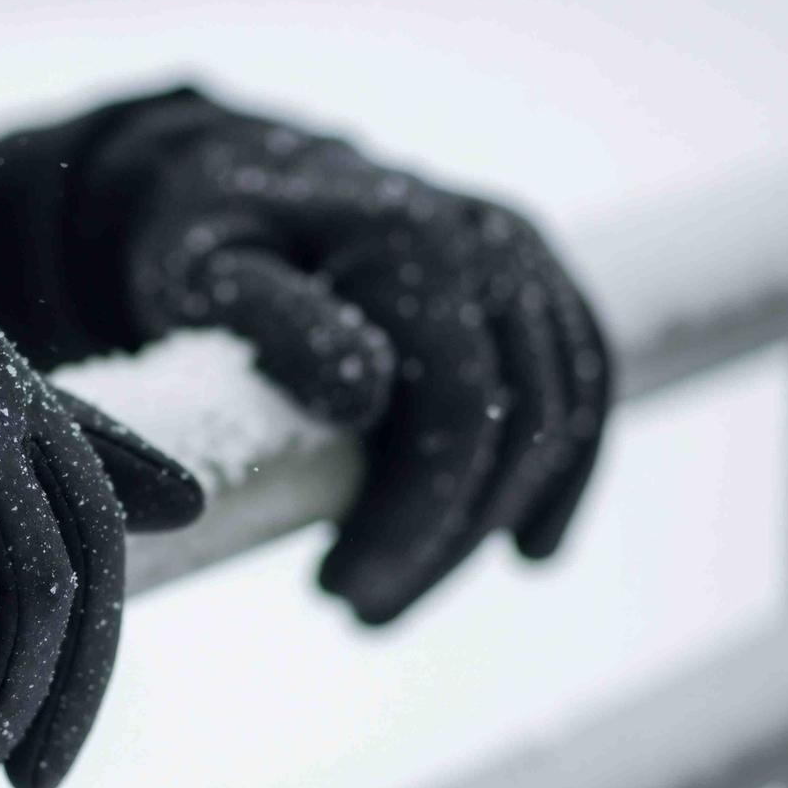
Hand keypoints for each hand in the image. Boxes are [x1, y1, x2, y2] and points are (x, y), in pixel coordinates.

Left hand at [118, 106, 608, 622]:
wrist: (239, 173)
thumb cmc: (208, 235)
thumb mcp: (203, 270)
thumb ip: (274, 321)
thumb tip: (365, 395)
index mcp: (413, 235)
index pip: (455, 404)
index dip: (414, 515)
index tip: (338, 592)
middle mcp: (488, 237)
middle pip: (515, 422)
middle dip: (443, 540)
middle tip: (358, 615)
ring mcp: (524, 255)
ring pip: (554, 417)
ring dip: (491, 525)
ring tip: (397, 598)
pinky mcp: (536, 280)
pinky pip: (583, 385)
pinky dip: (566, 473)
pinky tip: (531, 549)